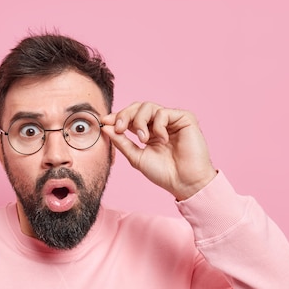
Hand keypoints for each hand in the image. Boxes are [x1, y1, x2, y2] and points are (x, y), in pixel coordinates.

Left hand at [101, 102, 216, 200]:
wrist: (183, 182)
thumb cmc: (163, 173)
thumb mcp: (136, 157)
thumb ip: (121, 142)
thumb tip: (104, 127)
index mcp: (148, 132)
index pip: (130, 117)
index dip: (117, 117)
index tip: (104, 121)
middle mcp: (159, 124)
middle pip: (137, 107)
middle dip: (125, 115)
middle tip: (119, 128)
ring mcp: (172, 120)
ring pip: (148, 106)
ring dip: (140, 121)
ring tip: (143, 139)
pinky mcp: (184, 118)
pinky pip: (164, 113)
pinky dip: (158, 125)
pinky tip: (162, 139)